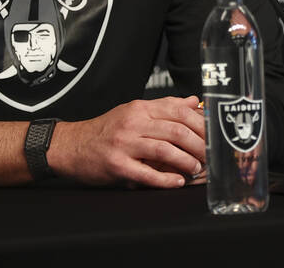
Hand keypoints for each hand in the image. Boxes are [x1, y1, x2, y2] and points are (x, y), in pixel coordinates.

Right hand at [48, 95, 206, 188]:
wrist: (71, 146)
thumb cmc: (105, 130)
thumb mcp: (134, 111)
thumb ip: (164, 107)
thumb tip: (193, 101)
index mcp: (140, 108)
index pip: (178, 111)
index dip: (200, 123)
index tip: (213, 134)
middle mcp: (133, 123)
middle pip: (176, 131)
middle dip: (199, 145)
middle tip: (209, 155)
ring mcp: (124, 144)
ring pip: (165, 150)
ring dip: (186, 162)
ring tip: (196, 169)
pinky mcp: (117, 166)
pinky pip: (147, 173)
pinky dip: (166, 179)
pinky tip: (177, 181)